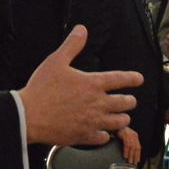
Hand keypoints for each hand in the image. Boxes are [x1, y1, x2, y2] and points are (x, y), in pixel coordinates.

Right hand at [19, 26, 140, 144]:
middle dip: (130, 101)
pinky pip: (103, 138)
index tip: (139, 79)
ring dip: (122, 119)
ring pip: (119, 122)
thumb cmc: (41, 88)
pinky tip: (102, 133)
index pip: (121, 79)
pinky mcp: (84, 136)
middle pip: (125, 103)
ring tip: (122, 117)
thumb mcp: (56, 61)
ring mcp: (93, 121)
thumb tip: (82, 30)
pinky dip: (105, 135)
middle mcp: (98, 103)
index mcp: (93, 83)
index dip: (133, 78)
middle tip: (129, 101)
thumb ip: (72, 45)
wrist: (29, 115)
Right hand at [117, 127, 140, 164]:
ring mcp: (130, 135)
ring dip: (131, 155)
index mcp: (135, 136)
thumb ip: (128, 142)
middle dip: (135, 156)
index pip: (138, 147)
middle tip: (133, 163)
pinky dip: (126, 151)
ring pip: (132, 147)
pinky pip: (127, 145)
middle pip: (136, 148)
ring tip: (129, 161)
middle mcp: (134, 135)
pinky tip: (125, 155)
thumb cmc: (118, 130)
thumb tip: (129, 151)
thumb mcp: (125, 136)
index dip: (138, 155)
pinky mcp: (125, 135)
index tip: (137, 161)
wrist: (114, 123)